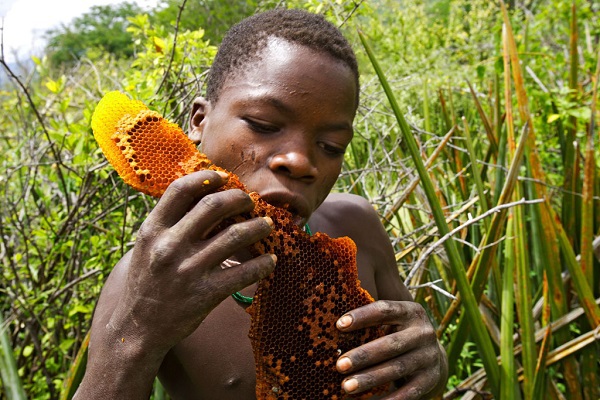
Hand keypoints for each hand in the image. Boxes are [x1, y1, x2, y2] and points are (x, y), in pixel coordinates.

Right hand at [109, 170, 275, 352]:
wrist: (137, 329)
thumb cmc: (146, 282)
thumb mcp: (146, 247)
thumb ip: (169, 223)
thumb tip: (203, 197)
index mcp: (152, 230)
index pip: (180, 190)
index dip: (206, 178)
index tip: (224, 177)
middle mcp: (170, 245)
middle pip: (214, 206)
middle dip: (239, 198)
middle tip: (250, 201)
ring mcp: (189, 270)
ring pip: (236, 235)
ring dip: (258, 226)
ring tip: (267, 224)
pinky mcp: (205, 294)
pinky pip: (244, 273)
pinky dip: (263, 264)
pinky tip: (270, 261)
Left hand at [335, 300, 447, 399]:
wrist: (432, 356)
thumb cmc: (398, 333)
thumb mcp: (392, 321)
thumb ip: (371, 321)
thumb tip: (335, 327)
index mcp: (410, 312)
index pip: (385, 310)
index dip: (362, 316)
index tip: (339, 325)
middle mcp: (423, 332)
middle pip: (390, 344)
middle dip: (363, 355)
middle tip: (339, 365)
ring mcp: (428, 356)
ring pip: (396, 368)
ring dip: (370, 379)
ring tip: (346, 386)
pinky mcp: (430, 379)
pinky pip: (408, 392)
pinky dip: (388, 399)